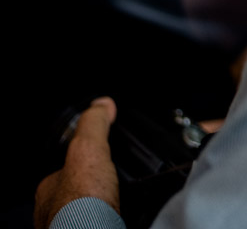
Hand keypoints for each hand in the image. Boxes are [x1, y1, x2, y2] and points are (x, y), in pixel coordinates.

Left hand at [34, 97, 119, 228]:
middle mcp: (55, 211)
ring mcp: (69, 225)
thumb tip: (102, 104)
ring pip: (89, 210)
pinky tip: (121, 216)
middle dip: (95, 186)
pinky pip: (101, 222)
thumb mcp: (88, 151)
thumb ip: (94, 127)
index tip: (104, 157)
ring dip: (105, 205)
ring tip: (123, 200)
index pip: (65, 169)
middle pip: (78, 191)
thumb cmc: (80, 205)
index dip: (85, 161)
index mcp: (49, 189)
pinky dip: (112, 219)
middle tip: (116, 181)